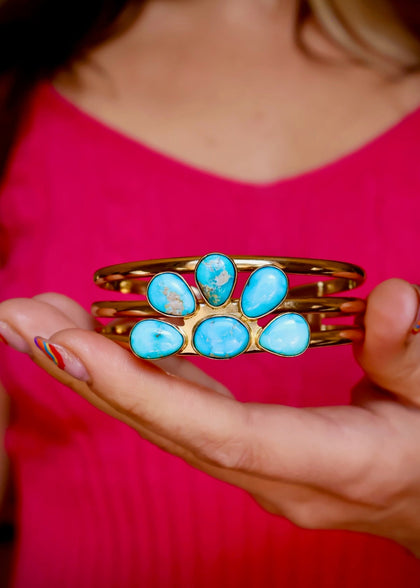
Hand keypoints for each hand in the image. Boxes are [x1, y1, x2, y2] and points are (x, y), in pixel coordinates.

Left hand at [1, 279, 419, 555]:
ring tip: (39, 319)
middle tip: (20, 316)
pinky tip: (101, 341)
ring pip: (158, 418)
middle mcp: (269, 472)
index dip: (142, 389)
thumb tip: (393, 297)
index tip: (71, 345)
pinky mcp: (243, 450)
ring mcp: (250, 465)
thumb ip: (412, 355)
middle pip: (162, 424)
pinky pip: (178, 410)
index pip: (216, 431)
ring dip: (94, 369)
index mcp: (323, 461)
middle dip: (85, 371)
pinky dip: (133, 373)